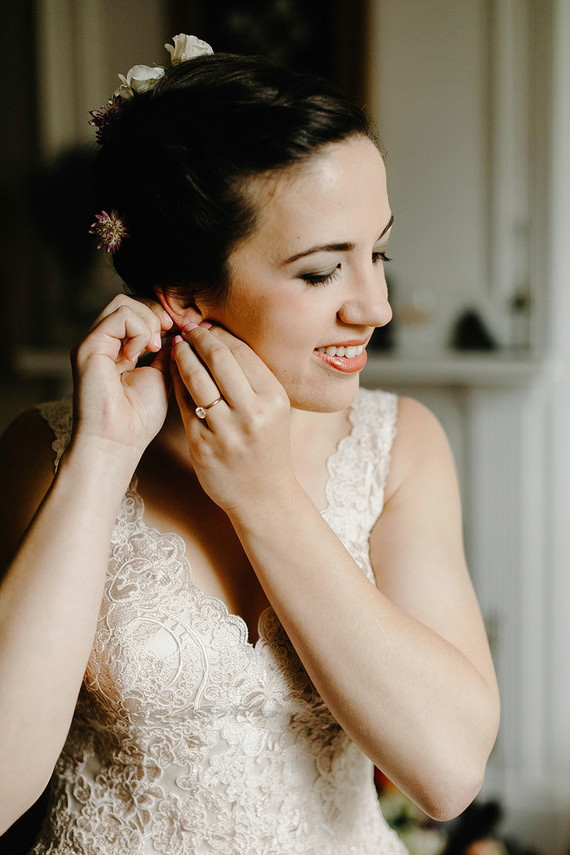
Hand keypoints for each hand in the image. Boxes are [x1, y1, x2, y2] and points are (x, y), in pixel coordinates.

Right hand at [71, 295, 173, 455]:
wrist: (118, 441)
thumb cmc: (138, 418)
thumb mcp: (162, 377)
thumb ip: (168, 352)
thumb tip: (184, 330)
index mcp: (116, 349)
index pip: (136, 313)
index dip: (160, 317)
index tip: (178, 333)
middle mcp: (101, 342)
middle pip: (128, 301)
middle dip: (156, 313)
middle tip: (170, 334)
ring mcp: (93, 343)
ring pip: (123, 303)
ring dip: (149, 321)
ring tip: (155, 348)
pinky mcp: (89, 347)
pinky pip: (120, 316)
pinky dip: (139, 330)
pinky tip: (142, 354)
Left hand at [170, 325, 296, 512]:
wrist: (264, 496)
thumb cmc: (267, 447)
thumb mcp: (273, 410)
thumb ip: (253, 378)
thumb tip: (221, 337)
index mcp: (275, 399)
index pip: (242, 352)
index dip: (219, 333)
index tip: (206, 325)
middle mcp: (253, 414)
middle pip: (219, 359)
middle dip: (199, 338)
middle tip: (187, 328)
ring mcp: (226, 432)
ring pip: (197, 379)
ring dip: (182, 356)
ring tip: (177, 345)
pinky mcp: (202, 446)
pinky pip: (184, 404)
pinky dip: (176, 382)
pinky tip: (172, 371)